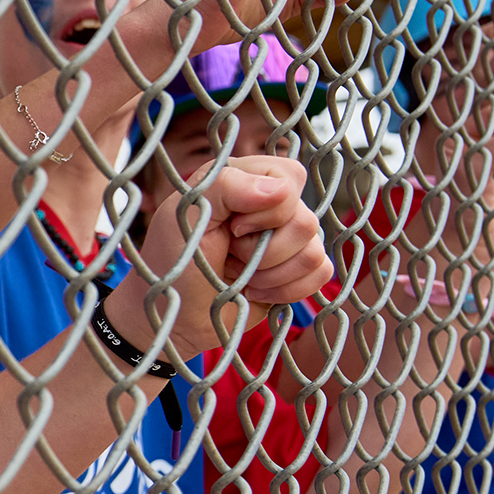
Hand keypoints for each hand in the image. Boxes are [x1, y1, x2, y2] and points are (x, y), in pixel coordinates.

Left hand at [117, 155, 333, 356]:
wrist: (174, 317)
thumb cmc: (172, 262)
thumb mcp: (187, 217)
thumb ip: (228, 186)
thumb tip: (281, 189)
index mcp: (242, 178)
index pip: (289, 176)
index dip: (268, 208)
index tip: (230, 227)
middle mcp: (270, 204)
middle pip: (305, 220)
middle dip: (262, 250)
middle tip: (229, 255)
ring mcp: (287, 238)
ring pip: (313, 251)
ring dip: (270, 273)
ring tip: (237, 275)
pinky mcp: (297, 270)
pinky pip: (320, 274)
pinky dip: (285, 290)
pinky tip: (255, 291)